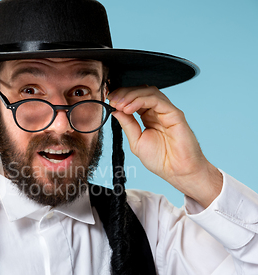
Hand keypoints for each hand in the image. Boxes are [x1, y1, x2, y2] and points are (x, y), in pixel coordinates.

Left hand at [108, 86, 221, 207]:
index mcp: (148, 117)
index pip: (134, 99)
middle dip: (124, 93)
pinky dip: (141, 101)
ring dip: (131, 95)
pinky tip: (129, 108)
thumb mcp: (136, 141)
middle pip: (141, 91)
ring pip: (149, 92)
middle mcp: (158, 112)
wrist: (177, 171)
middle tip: (112, 100)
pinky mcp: (175, 114)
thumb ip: (127, 125)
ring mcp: (166, 112)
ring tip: (119, 104)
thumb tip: (115, 111)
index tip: (109, 100)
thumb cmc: (161, 159)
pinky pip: (157, 101)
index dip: (121, 97)